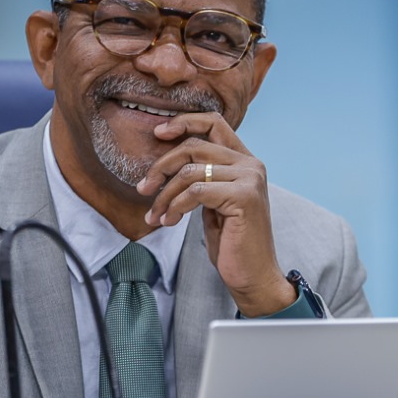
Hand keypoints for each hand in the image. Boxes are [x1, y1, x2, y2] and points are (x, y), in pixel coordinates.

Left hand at [135, 112, 294, 316]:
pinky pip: (195, 191)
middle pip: (194, 146)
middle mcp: (251, 165)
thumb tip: (166, 161)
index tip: (158, 133)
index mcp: (246, 161)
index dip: (184, 122)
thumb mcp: (213, 203)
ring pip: (190, 171)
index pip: (214, 122)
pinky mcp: (243, 197)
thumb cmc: (231, 243)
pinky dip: (175, 206)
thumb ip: (202, 177)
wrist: (253, 276)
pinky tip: (169, 221)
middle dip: (161, 166)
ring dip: (165, 195)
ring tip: (156, 216)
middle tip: (143, 188)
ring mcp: (250, 179)